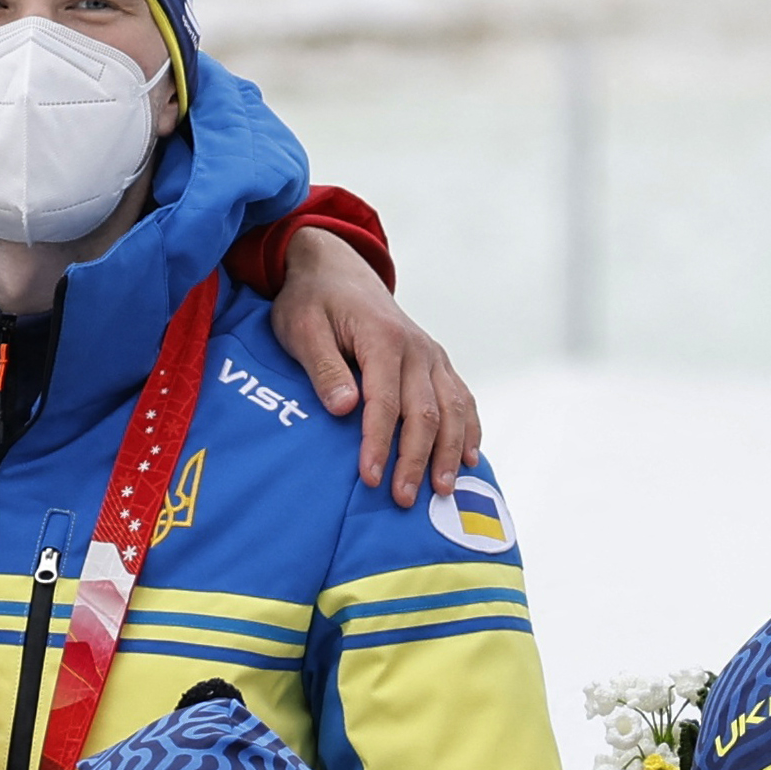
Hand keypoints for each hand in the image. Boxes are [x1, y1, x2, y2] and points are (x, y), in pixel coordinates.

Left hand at [273, 224, 483, 503]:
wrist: (336, 269)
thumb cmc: (312, 302)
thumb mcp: (301, 328)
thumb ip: (324, 368)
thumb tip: (345, 408)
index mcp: (382, 337)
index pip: (385, 401)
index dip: (379, 443)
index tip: (371, 478)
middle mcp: (416, 347)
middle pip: (425, 413)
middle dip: (416, 460)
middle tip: (403, 499)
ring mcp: (432, 355)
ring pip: (452, 409)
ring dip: (448, 452)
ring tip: (442, 490)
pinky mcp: (437, 362)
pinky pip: (462, 398)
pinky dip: (469, 430)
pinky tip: (468, 460)